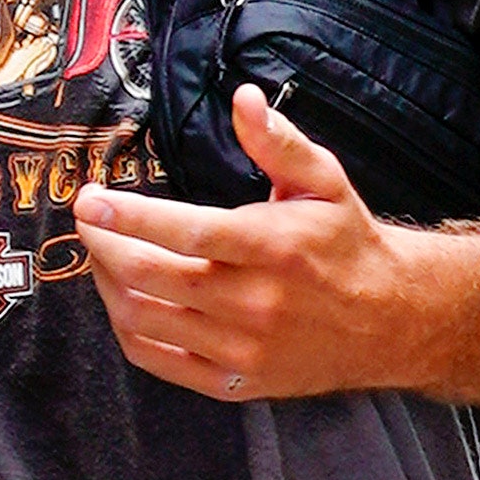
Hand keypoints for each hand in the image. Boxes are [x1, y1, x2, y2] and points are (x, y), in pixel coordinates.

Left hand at [75, 84, 434, 400]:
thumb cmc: (345, 243)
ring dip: (107, 283)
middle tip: (89, 220)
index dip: (130, 217)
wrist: (390, 322)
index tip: (91, 201)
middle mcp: (256, 303)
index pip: (187, 232)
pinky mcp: (235, 382)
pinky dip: (126, 327)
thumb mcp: (323, 181)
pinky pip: (156, 360)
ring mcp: (242, 349)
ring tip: (103, 253)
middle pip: (150, 276)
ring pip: (143, 318)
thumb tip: (242, 97)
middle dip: (103, 244)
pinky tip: (123, 297)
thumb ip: (277, 141)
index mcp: (274, 247)